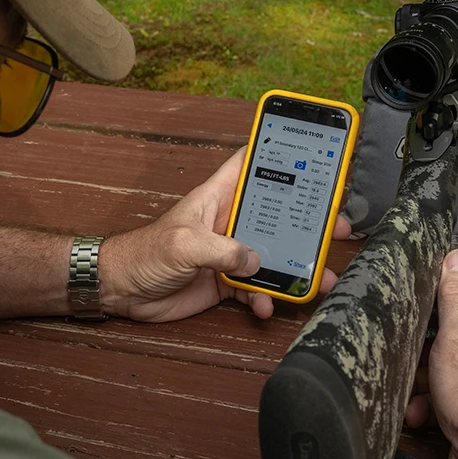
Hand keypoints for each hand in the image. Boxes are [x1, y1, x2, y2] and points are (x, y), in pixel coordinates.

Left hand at [97, 149, 347, 321]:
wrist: (121, 291)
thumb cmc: (145, 253)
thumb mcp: (184, 244)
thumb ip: (223, 250)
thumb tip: (256, 261)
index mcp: (218, 197)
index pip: (250, 164)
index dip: (276, 154)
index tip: (309, 152)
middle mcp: (229, 221)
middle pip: (276, 214)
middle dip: (306, 221)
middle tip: (335, 227)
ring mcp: (230, 251)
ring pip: (273, 255)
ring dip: (296, 267)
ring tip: (320, 278)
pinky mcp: (226, 280)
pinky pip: (256, 287)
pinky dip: (266, 297)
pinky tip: (267, 306)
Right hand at [404, 250, 457, 458]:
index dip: (437, 312)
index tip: (416, 321)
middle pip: (454, 340)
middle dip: (426, 355)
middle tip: (411, 365)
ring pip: (449, 374)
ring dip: (425, 386)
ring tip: (415, 398)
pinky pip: (453, 401)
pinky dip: (434, 408)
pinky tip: (422, 416)